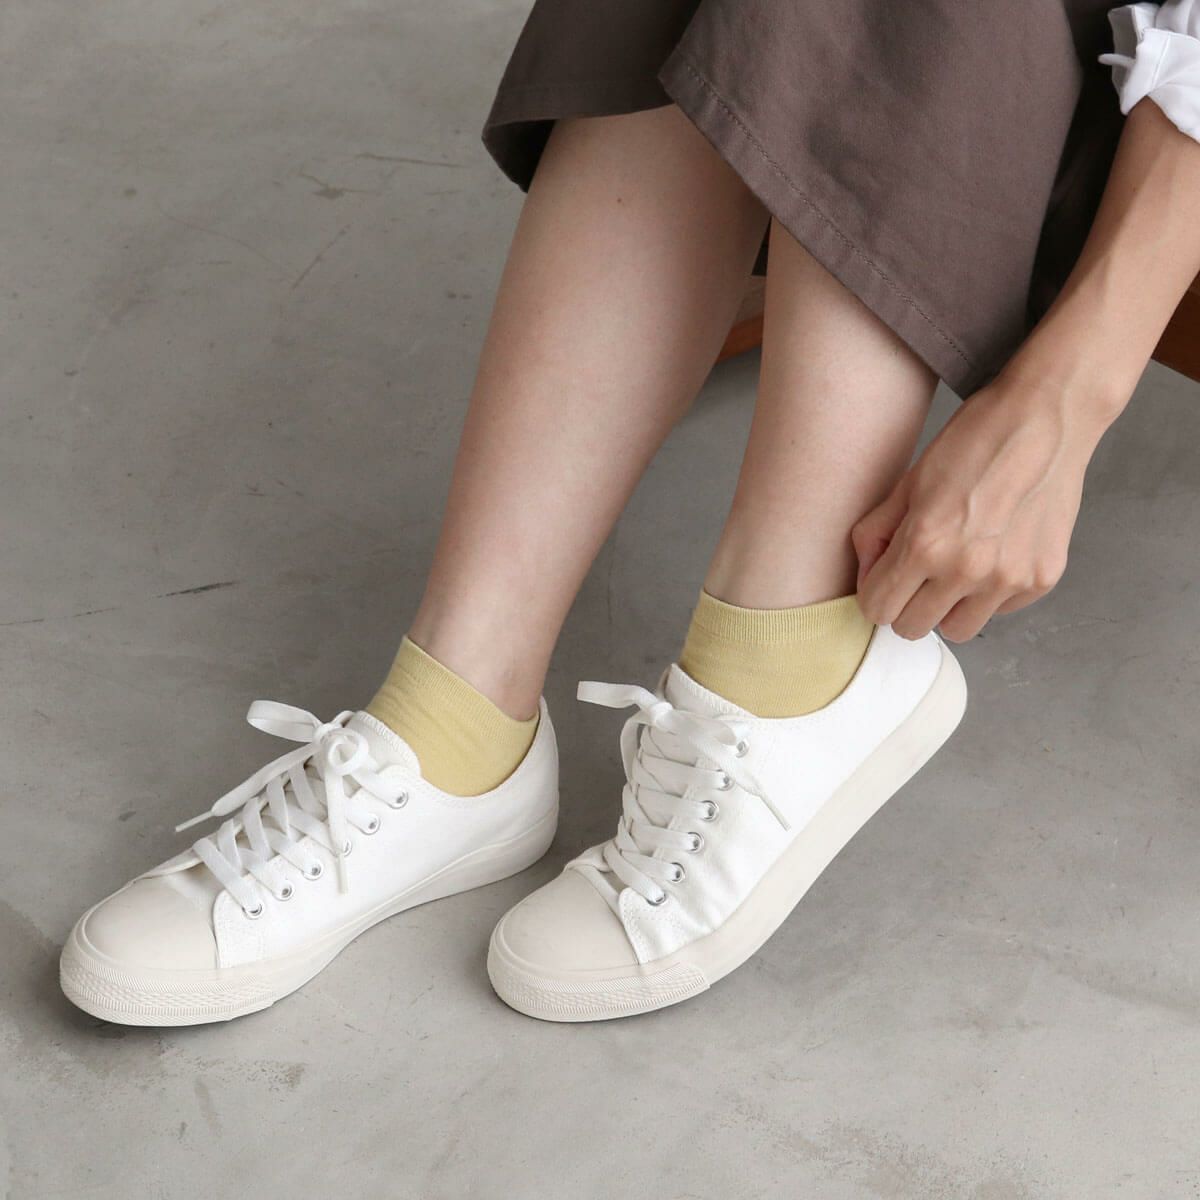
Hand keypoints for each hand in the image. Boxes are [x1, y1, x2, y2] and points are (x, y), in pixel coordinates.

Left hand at [852, 376, 1110, 641]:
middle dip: (906, 603)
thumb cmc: (974, 441)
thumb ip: (877, 533)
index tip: (884, 577)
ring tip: (956, 567)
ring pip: (956, 629)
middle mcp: (967, 570)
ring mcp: (1008, 579)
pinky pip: (998, 610)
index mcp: (925, 544)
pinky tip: (995, 552)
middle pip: (912, 628)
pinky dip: (989, 593)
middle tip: (918, 573)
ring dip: (947, 607)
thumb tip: (866, 574)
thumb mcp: (909, 481)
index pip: (878, 609)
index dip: (875, 593)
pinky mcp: (1041, 579)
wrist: (1047, 418)